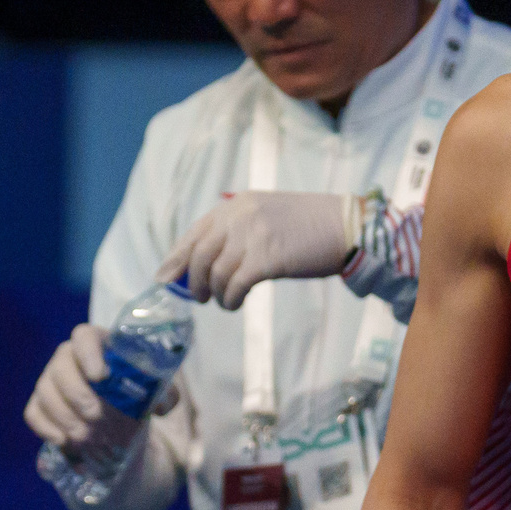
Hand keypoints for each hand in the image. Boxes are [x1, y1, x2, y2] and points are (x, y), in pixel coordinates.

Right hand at [23, 324, 179, 450]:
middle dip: (78, 396)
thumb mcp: (155, 390)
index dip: (89, 354)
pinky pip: (34, 414)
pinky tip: (66, 442)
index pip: (84, 336)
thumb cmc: (133, 391)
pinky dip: (47, 429)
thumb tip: (160, 406)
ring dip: (65, 417)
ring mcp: (49, 380)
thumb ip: (164, 395)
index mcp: (96, 343)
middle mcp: (67, 357)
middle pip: (60, 368)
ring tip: (87, 438)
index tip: (101, 377)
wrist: (116, 411)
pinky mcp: (39, 404)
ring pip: (45, 393)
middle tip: (97, 417)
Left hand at [158, 192, 357, 309]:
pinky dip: (230, 299)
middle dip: (192, 281)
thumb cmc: (310, 226)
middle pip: (199, 254)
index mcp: (236, 205)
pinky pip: (235, 285)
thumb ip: (239, 230)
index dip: (176, 257)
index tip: (163, 277)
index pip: (195, 233)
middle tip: (198, 298)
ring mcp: (253, 236)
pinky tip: (235, 304)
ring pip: (215, 273)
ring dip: (215, 294)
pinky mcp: (268, 258)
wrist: (347, 226)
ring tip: (224, 303)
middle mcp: (240, 216)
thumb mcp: (268, 215)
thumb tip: (209, 262)